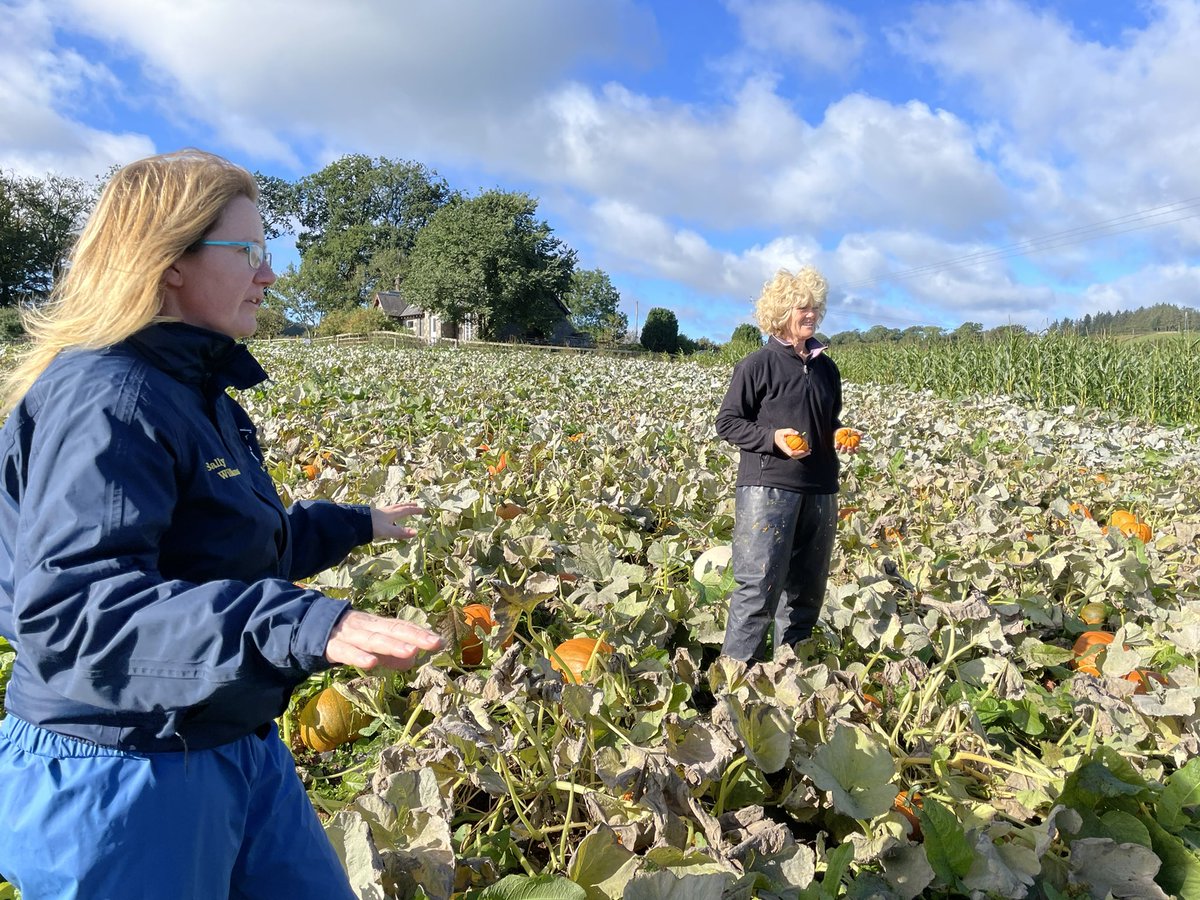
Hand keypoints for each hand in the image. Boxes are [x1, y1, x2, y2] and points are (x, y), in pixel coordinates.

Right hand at [325, 609, 443, 669]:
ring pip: (373, 640)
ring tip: (411, 652)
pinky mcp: (333, 646)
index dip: (419, 633)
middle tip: (434, 643)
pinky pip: (347, 653)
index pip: (401, 627)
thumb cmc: (347, 637)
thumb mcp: (372, 644)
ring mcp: (350, 635)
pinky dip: (359, 657)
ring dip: (392, 645)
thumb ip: (391, 654)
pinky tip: (371, 664)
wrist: (308, 628)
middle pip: (392, 630)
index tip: (439, 642)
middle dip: (414, 636)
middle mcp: (366, 626)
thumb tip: (413, 661)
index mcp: (377, 625)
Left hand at [371, 502, 423, 540]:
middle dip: (408, 505)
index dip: (414, 510)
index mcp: (391, 514)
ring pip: (392, 508)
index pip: (406, 511)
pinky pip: (386, 511)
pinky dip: (391, 511)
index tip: (423, 509)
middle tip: (415, 503)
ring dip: (399, 507)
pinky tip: (387, 515)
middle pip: (400, 506)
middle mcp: (386, 512)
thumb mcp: (388, 531)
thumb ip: (401, 532)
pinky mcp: (373, 515)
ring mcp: (379, 513)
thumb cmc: (371, 526)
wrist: (355, 523)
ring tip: (402, 508)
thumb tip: (416, 532)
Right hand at [775, 428, 810, 458]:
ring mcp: (787, 452)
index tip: (804, 450)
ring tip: (809, 451)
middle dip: (803, 455)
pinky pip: (796, 453)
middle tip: (809, 451)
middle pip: (795, 456)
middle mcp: (786, 452)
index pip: (791, 453)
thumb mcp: (783, 431)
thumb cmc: (779, 434)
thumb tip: (798, 433)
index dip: (798, 453)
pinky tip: (806, 449)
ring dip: (803, 455)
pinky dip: (801, 452)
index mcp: (784, 448)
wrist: (774, 438)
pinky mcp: (789, 451)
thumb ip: (790, 431)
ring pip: (796, 456)